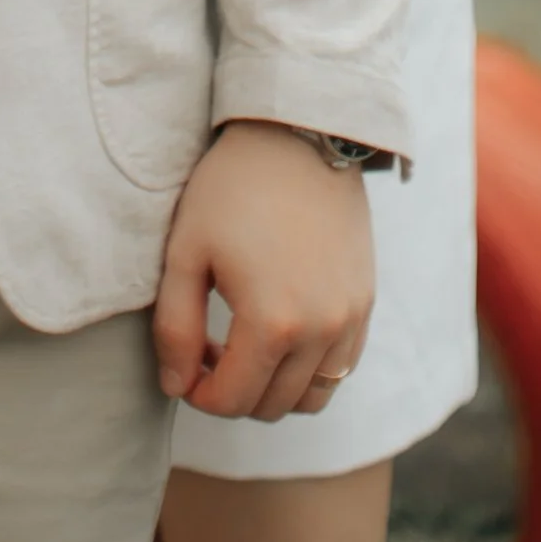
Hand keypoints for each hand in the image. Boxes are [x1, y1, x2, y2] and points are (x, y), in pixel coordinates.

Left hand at [152, 122, 373, 420]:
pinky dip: (310, 370)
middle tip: (209, 350)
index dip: (198, 394)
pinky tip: (282, 330)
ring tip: (246, 345)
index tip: (184, 366)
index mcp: (272, 323)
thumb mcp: (185, 252)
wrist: (296, 135)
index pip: (231, 400)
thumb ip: (175, 328)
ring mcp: (350, 319)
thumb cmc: (232, 188)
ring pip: (312, 397)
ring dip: (274, 388)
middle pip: (272, 406)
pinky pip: (341, 368)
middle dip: (233, 391)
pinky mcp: (365, 302)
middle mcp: (320, 332)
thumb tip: (176, 385)